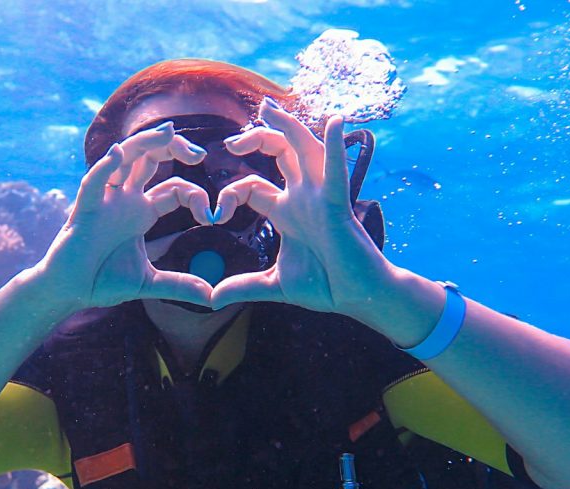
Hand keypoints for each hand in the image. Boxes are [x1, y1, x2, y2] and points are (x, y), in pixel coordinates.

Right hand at [36, 122, 214, 310]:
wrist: (70, 292)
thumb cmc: (102, 281)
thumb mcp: (149, 283)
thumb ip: (178, 285)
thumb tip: (211, 297)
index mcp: (142, 211)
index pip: (175, 188)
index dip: (195, 195)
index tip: (210, 216)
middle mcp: (125, 200)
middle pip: (150, 159)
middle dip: (173, 149)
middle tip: (198, 153)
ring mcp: (105, 201)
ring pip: (124, 160)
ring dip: (144, 144)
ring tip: (167, 134)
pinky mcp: (83, 211)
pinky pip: (93, 183)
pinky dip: (103, 167)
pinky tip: (117, 154)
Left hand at [208, 99, 394, 312]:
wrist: (358, 298)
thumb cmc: (325, 287)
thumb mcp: (274, 286)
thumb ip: (243, 287)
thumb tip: (211, 300)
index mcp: (286, 211)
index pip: (251, 186)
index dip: (229, 194)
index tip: (214, 215)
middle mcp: (303, 197)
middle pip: (280, 153)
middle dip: (258, 137)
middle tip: (232, 140)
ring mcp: (321, 198)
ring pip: (305, 150)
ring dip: (289, 127)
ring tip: (270, 109)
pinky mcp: (338, 206)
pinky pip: (336, 171)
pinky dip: (334, 146)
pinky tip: (334, 121)